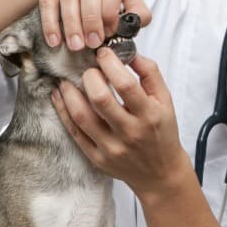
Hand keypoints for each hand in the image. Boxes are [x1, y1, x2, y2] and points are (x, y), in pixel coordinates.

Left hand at [51, 47, 190, 195]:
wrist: (160, 174)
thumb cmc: (162, 133)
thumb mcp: (166, 101)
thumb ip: (150, 74)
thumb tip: (129, 53)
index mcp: (149, 115)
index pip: (126, 85)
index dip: (110, 64)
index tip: (103, 54)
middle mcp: (130, 133)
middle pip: (100, 99)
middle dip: (89, 77)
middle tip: (88, 70)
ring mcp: (111, 148)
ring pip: (82, 116)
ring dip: (69, 94)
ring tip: (66, 81)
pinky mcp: (97, 158)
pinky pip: (75, 133)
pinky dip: (63, 112)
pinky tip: (60, 97)